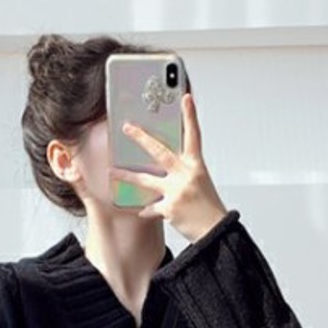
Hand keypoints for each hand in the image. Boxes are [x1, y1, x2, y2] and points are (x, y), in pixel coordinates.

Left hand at [108, 90, 229, 242]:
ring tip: (113, 171)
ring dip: (127, 175)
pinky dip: (146, 210)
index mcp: (196, 165)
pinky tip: (142, 211)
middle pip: (160, 151)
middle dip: (141, 138)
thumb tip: (166, 162)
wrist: (215, 230)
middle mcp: (186, 175)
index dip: (190, 115)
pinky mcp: (169, 208)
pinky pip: (150, 207)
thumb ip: (184, 170)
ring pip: (146, 179)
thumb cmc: (208, 206)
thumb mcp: (200, 181)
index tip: (185, 97)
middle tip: (127, 127)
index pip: (194, 135)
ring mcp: (177, 191)